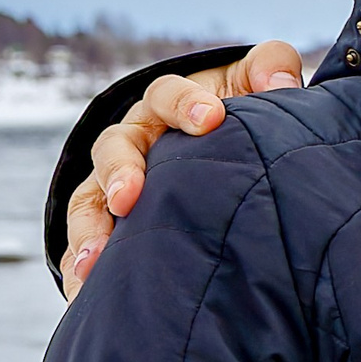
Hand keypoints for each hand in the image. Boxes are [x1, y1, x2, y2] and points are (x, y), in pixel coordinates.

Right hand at [62, 40, 303, 294]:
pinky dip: (80, 267)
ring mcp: (116, 183)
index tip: (212, 119)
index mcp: (169, 104)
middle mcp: (135, 141)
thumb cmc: (241, 110)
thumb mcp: (256, 84)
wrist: (224, 146)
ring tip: (94, 264)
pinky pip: (86, 244)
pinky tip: (83, 293)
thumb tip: (280, 82)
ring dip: (89, 231)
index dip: (185, 104)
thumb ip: (272, 68)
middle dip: (120, 173)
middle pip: (115, 149)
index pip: (167, 95)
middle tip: (126, 200)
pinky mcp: (111, 223)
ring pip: (89, 201)